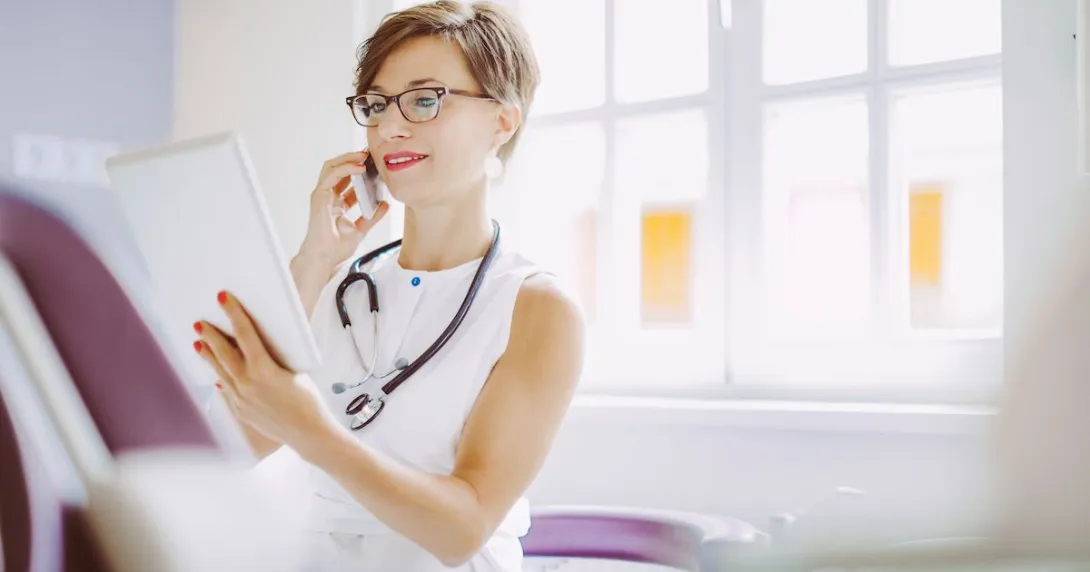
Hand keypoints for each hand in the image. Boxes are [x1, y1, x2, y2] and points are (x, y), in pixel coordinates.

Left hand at [192, 290, 339, 448]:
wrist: (309, 434)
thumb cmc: (309, 402)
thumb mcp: (296, 372)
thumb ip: (275, 359)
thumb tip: (262, 346)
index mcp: (264, 370)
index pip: (245, 334)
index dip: (234, 314)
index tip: (223, 299)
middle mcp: (247, 384)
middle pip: (224, 353)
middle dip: (211, 335)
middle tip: (200, 323)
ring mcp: (241, 400)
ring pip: (221, 372)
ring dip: (209, 356)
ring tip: (198, 343)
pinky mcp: (241, 412)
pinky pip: (227, 391)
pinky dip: (221, 378)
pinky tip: (216, 374)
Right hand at [299, 150, 389, 264]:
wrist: (325, 259)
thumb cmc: (336, 249)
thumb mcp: (360, 230)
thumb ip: (372, 217)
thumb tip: (385, 204)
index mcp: (337, 204)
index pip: (347, 181)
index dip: (360, 171)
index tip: (375, 166)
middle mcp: (328, 197)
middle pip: (338, 169)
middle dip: (352, 160)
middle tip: (369, 155)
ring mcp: (322, 196)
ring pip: (332, 167)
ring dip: (348, 159)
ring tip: (364, 156)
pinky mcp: (319, 196)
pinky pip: (332, 175)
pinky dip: (346, 168)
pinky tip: (359, 168)